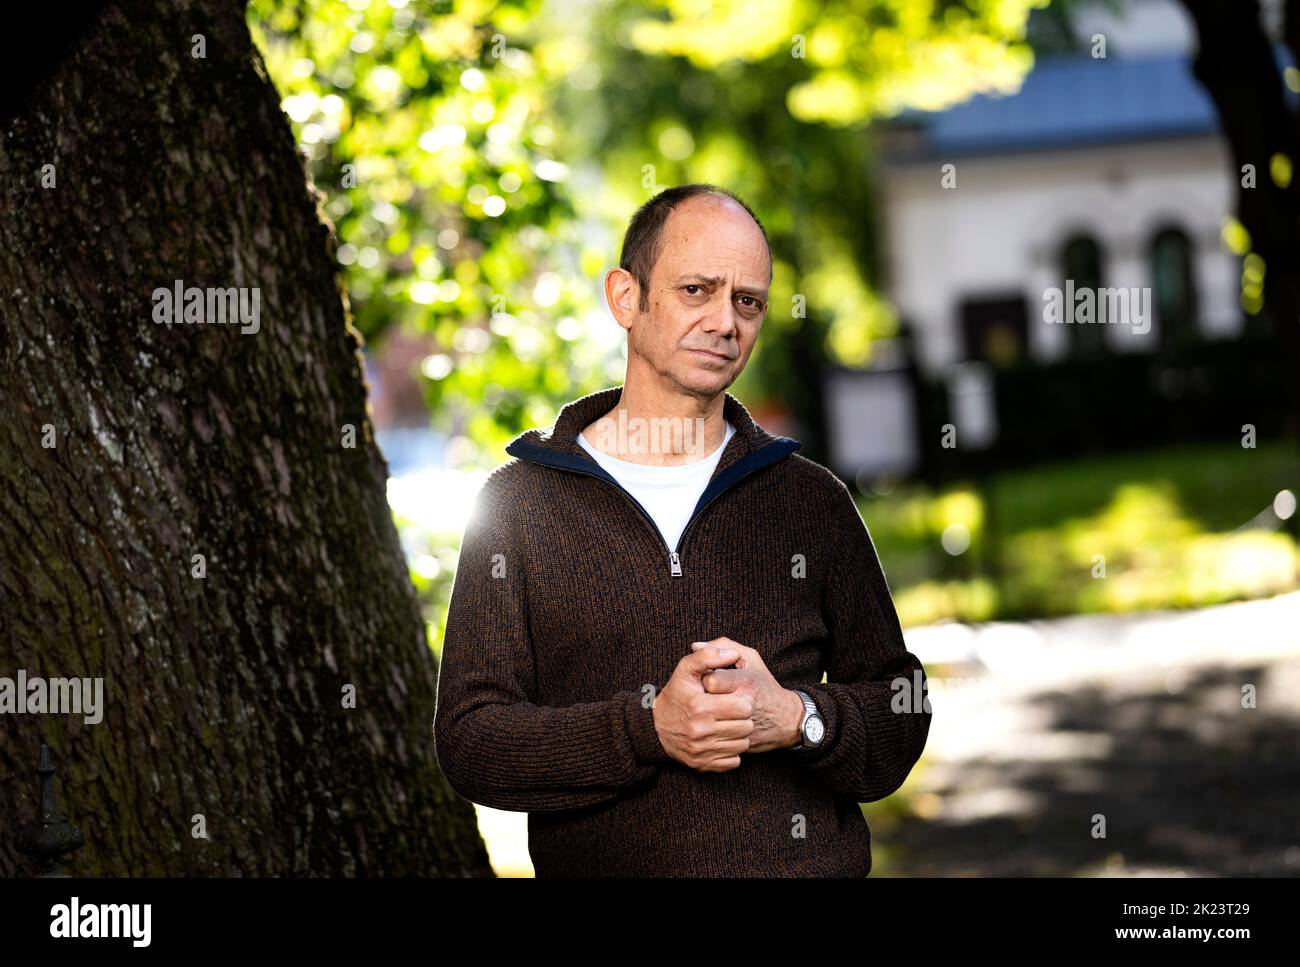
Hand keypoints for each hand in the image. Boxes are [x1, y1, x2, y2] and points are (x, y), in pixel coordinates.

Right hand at [653, 643, 755, 771]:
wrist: (656, 727)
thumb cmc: (676, 694)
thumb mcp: (686, 669)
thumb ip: (708, 656)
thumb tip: (733, 654)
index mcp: (700, 707)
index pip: (743, 707)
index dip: (744, 701)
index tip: (736, 698)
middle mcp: (700, 731)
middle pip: (746, 727)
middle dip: (743, 718)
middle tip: (734, 712)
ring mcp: (702, 751)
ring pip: (742, 745)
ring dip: (739, 734)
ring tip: (729, 724)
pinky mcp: (703, 765)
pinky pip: (733, 761)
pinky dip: (732, 751)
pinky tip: (723, 739)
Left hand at [690, 637, 803, 753]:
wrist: (784, 720)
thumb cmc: (763, 685)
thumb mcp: (750, 659)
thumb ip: (722, 646)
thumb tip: (695, 646)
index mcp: (746, 682)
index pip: (710, 681)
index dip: (706, 679)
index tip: (710, 680)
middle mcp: (744, 705)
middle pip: (706, 701)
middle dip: (703, 696)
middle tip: (708, 695)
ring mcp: (741, 726)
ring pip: (709, 720)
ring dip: (706, 714)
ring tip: (712, 708)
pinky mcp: (738, 742)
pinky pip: (714, 736)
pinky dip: (712, 728)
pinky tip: (717, 722)